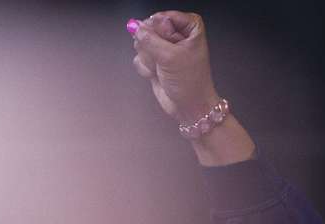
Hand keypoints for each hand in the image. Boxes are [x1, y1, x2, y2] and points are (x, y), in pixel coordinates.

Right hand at [131, 11, 254, 165]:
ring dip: (149, 58)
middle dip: (152, 45)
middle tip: (163, 57)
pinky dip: (146, 68)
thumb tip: (134, 26)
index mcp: (190, 28)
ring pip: (142, 42)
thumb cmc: (190, 82)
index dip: (161, 30)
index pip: (165, 16)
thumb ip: (149, 39)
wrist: (189, 107)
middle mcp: (177, 35)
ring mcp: (164, 48)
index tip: (166, 42)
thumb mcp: (170, 57)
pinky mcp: (155, 61)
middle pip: (150, 28)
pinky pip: (140, 57)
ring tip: (162, 68)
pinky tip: (157, 75)